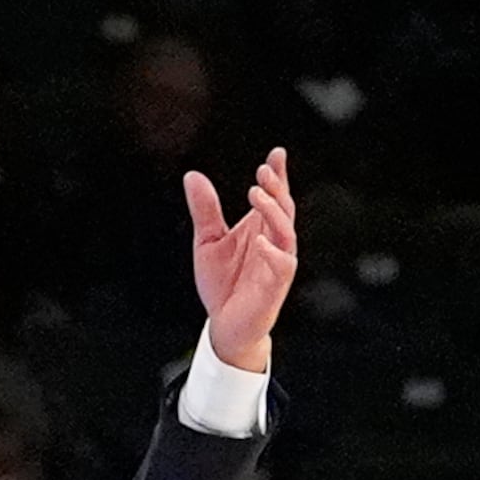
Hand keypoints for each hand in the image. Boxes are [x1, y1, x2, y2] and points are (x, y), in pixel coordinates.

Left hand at [185, 146, 297, 373]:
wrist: (224, 326)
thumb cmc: (223, 284)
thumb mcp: (207, 241)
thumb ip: (205, 210)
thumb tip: (193, 176)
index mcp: (261, 229)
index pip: (275, 197)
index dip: (278, 175)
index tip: (277, 153)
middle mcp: (273, 243)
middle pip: (284, 209)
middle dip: (276, 188)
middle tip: (263, 169)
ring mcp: (277, 264)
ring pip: (286, 232)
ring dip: (273, 211)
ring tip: (256, 193)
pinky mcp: (274, 287)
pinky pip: (282, 266)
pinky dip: (272, 252)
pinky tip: (258, 240)